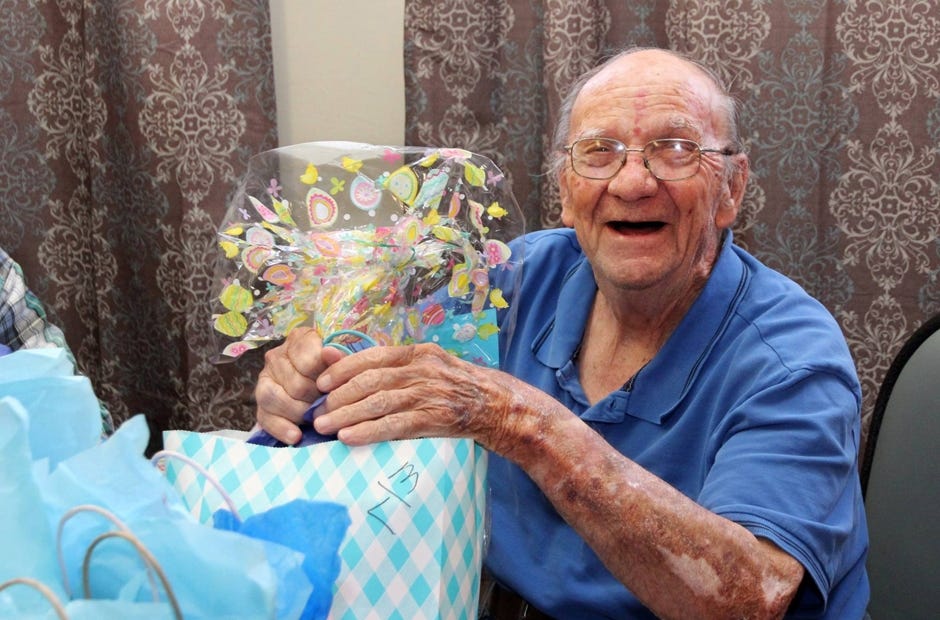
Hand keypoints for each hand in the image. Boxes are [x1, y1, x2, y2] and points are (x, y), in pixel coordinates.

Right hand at [254, 326, 344, 443]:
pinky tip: (295, 436)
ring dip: (298, 413)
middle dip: (314, 401)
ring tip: (314, 421)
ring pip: (274, 398)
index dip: (324, 380)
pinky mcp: (260, 402)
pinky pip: (264, 416)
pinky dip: (281, 428)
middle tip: (329, 409)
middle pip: (295, 383)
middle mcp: (277, 355)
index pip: (309, 361)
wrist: (321, 386)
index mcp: (300, 339)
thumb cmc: (335, 372)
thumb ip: (339, 361)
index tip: (334, 390)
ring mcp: (265, 378)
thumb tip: (331, 353)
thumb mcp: (341, 363)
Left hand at [310, 342, 532, 450]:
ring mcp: (429, 393)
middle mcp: (421, 369)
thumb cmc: (456, 387)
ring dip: (346, 415)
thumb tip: (344, 362)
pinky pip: (395, 425)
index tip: (321, 383)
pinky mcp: (434, 418)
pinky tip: (350, 437)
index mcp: (418, 352)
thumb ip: (389, 365)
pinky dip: (369, 431)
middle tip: (316, 412)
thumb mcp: (426, 367)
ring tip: (325, 427)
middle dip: (338, 397)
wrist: (496, 406)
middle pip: (370, 381)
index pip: (371, 356)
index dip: (342, 369)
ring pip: (378, 402)